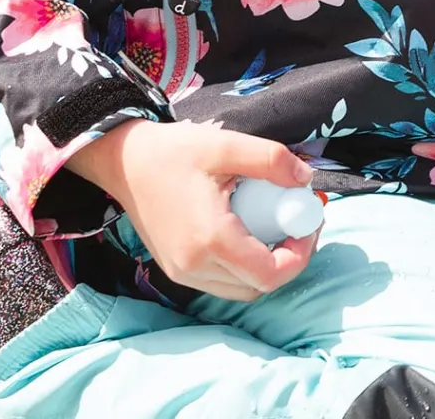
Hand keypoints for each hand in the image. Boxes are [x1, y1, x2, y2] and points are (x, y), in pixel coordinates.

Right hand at [66, 121, 317, 299]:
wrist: (124, 162)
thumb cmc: (173, 151)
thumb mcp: (226, 144)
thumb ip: (271, 160)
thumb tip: (307, 179)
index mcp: (210, 238)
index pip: (269, 274)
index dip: (300, 255)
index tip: (310, 222)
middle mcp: (194, 266)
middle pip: (258, 287)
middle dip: (288, 259)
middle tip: (298, 221)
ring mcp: (182, 273)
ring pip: (240, 289)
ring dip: (266, 265)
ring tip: (276, 224)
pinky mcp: (175, 270)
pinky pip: (221, 282)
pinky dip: (243, 266)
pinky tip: (249, 231)